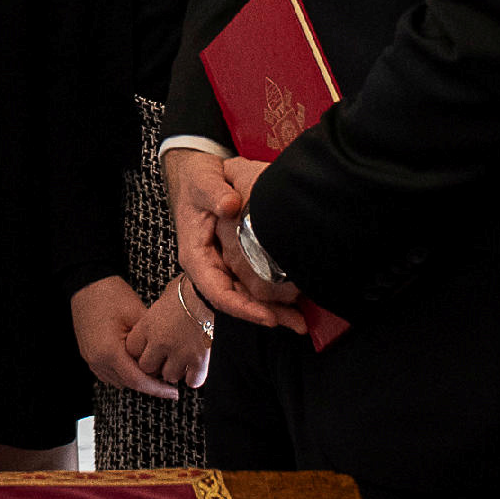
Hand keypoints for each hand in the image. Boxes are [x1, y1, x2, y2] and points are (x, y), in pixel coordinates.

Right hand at [71, 276, 174, 398]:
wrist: (87, 282)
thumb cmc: (111, 294)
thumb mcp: (137, 316)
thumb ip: (150, 342)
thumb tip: (166, 358)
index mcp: (109, 352)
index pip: (137, 380)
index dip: (158, 389)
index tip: (174, 392)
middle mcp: (97, 360)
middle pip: (128, 384)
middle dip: (149, 385)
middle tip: (169, 383)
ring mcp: (91, 358)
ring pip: (118, 381)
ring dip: (136, 380)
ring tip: (155, 373)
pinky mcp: (89, 354)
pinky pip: (109, 373)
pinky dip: (124, 373)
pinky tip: (137, 365)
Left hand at [128, 275, 214, 391]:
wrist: (213, 291)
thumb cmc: (190, 289)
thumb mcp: (165, 298)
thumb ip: (156, 316)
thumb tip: (155, 321)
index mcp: (148, 325)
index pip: (132, 350)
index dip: (140, 350)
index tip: (148, 348)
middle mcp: (160, 342)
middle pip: (147, 367)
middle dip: (155, 364)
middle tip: (165, 357)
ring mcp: (180, 352)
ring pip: (169, 376)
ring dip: (176, 370)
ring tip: (183, 359)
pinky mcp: (200, 360)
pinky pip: (192, 380)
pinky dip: (194, 376)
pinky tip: (196, 367)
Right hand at [165, 147, 304, 331]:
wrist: (197, 175)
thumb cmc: (197, 180)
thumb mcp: (203, 182)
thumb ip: (214, 192)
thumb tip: (229, 205)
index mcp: (196, 256)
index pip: (217, 292)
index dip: (242, 308)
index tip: (267, 317)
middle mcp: (210, 266)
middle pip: (237, 300)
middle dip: (267, 315)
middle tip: (297, 324)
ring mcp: (225, 265)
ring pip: (248, 295)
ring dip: (275, 309)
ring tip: (303, 321)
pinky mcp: (237, 260)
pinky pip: (255, 282)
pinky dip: (275, 293)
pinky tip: (298, 299)